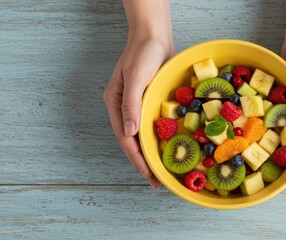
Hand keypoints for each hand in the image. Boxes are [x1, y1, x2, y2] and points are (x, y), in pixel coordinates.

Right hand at [103, 37, 173, 188]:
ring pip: (142, 136)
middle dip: (143, 162)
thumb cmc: (143, 54)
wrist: (154, 36)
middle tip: (156, 181)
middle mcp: (125, 108)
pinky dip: (159, 138)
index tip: (149, 176)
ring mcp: (137, 105)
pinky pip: (152, 125)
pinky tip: (167, 147)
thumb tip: (129, 133)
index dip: (137, 159)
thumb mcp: (136, 78)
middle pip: (132, 142)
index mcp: (116, 104)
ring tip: (161, 171)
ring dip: (151, 153)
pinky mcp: (149, 101)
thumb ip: (131, 105)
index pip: (126, 139)